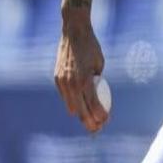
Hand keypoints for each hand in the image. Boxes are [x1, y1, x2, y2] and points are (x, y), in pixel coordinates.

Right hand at [54, 18, 109, 132]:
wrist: (74, 32)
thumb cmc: (91, 46)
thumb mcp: (99, 64)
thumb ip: (96, 80)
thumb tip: (97, 94)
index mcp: (85, 79)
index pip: (93, 104)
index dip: (100, 115)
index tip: (106, 121)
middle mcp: (72, 83)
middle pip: (81, 110)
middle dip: (90, 122)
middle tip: (97, 130)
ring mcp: (63, 82)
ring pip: (71, 106)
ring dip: (80, 115)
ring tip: (89, 123)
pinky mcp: (57, 79)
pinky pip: (65, 96)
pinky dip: (72, 103)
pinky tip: (79, 109)